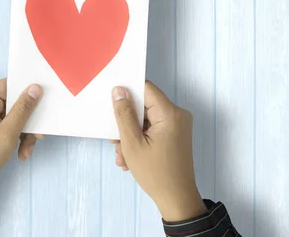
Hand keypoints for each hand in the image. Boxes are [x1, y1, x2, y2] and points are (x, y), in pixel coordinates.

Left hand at [0, 79, 42, 183]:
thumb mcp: (7, 133)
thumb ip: (23, 109)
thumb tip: (35, 88)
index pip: (11, 85)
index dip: (29, 92)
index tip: (44, 103)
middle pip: (16, 102)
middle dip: (28, 121)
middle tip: (38, 137)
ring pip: (16, 115)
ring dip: (25, 133)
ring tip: (27, 150)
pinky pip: (11, 124)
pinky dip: (18, 137)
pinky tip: (22, 152)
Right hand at [111, 81, 206, 220]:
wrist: (177, 199)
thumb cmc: (155, 173)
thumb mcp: (132, 143)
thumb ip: (124, 115)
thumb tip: (119, 90)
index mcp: (170, 113)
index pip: (146, 88)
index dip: (128, 92)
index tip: (112, 103)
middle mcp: (177, 115)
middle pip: (144, 106)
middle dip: (127, 123)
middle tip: (115, 141)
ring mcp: (177, 126)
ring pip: (146, 120)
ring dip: (131, 136)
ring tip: (122, 156)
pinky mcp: (175, 135)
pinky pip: (152, 129)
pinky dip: (140, 140)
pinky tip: (130, 158)